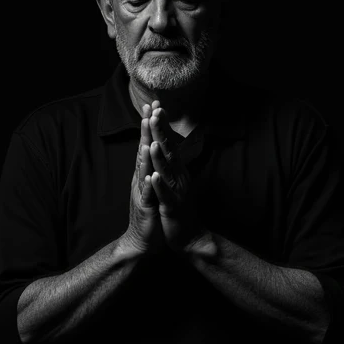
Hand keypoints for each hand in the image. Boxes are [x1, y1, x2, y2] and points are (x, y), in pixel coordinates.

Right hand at [120, 100, 165, 257]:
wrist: (142, 239)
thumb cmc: (150, 212)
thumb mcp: (153, 185)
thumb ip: (152, 167)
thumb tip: (155, 148)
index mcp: (145, 172)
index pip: (147, 143)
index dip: (150, 125)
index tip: (154, 105)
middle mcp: (141, 178)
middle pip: (142, 150)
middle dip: (145, 131)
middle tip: (148, 111)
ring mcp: (141, 192)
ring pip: (142, 171)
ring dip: (144, 155)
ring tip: (146, 139)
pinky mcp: (144, 207)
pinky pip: (147, 195)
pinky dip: (149, 185)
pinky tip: (150, 176)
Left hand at [148, 107, 211, 254]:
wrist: (191, 236)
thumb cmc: (181, 208)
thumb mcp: (176, 182)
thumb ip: (173, 164)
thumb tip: (168, 144)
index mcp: (178, 171)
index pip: (169, 143)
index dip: (162, 126)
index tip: (156, 107)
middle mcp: (179, 177)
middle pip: (169, 151)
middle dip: (160, 133)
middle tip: (154, 113)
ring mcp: (177, 192)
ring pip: (167, 172)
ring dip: (160, 157)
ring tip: (153, 142)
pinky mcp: (172, 207)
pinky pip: (165, 195)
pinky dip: (159, 185)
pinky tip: (153, 176)